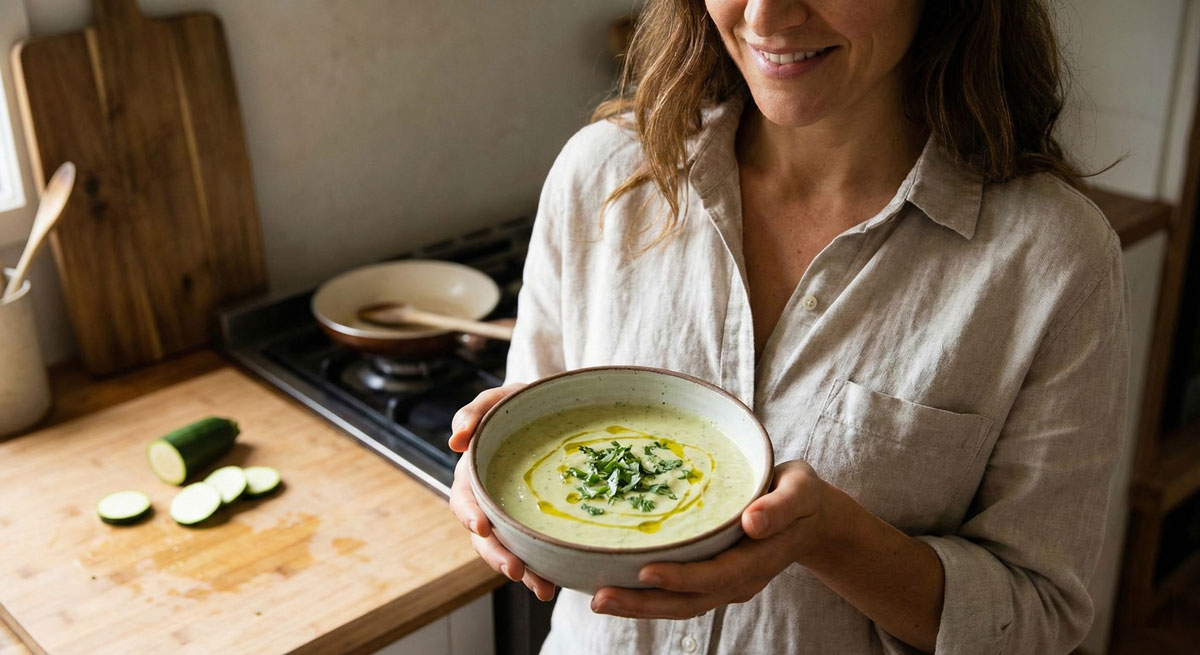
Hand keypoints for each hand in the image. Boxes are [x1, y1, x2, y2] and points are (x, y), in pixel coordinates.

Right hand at [447, 384, 556, 600]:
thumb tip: (455, 441)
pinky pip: (534, 552)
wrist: (557, 412)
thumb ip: (475, 411)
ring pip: (508, 551)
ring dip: (522, 571)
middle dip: (497, 555)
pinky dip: (541, 571)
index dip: (469, 514)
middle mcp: (490, 500)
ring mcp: (512, 516)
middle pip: (484, 536)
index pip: (464, 499)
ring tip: (542, 587)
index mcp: (475, 473)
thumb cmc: (523, 404)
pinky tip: (554, 585)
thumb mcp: (501, 399)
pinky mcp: (535, 525)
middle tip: (515, 570)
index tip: (481, 527)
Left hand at [590, 460, 826, 618]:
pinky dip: (646, 597)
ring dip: (638, 606)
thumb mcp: (800, 491)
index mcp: (758, 559)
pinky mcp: (712, 578)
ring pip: (679, 605)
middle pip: (688, 602)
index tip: (645, 572)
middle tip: (599, 598)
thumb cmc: (802, 497)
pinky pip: (677, 595)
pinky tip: (614, 585)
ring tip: (597, 599)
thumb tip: (753, 521)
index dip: (681, 578)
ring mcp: (725, 584)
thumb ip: (780, 506)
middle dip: (643, 603)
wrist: (812, 518)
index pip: (716, 575)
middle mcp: (739, 580)